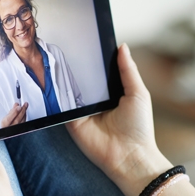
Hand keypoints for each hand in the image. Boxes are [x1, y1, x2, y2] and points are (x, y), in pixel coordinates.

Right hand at [66, 44, 171, 195]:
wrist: (129, 156)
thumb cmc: (139, 127)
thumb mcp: (138, 93)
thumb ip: (128, 70)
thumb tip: (122, 46)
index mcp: (112, 93)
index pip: (100, 72)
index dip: (95, 58)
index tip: (88, 39)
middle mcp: (96, 101)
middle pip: (83, 78)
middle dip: (78, 65)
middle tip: (70, 44)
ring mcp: (83, 111)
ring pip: (71, 89)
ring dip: (66, 78)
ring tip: (59, 57)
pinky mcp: (72, 121)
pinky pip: (63, 105)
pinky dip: (59, 95)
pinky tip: (55, 81)